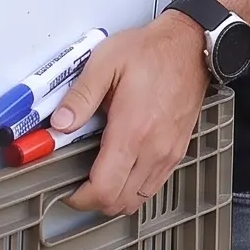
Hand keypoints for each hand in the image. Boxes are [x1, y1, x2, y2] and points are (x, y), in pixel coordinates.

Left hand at [52, 12, 207, 215]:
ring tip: (97, 179)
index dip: (81, 198)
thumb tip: (59, 123)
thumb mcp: (105, 63)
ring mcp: (168, 153)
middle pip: (121, 202)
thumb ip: (80, 97)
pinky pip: (154, 186)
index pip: (104, 189)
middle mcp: (153, 149)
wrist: (190, 47)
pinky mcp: (177, 151)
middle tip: (77, 186)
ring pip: (139, 199)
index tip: (68, 191)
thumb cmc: (151, 52)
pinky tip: (121, 170)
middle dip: (94, 201)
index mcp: (132, 131)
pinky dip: (134, 188)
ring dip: (115, 198)